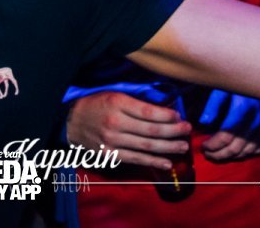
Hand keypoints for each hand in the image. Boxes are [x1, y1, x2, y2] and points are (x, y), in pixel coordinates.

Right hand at [66, 91, 190, 169]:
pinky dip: (153, 162)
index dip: (167, 116)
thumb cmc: (96, 105)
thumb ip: (136, 103)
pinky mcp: (111, 155)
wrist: (72, 122)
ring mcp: (113, 141)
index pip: (148, 112)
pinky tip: (167, 163)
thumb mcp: (114, 95)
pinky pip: (136, 159)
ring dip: (168, 147)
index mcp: (117, 104)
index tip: (179, 116)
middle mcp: (116, 123)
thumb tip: (162, 111)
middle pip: (151, 130)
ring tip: (183, 147)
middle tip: (188, 130)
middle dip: (173, 131)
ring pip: (146, 146)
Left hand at [196, 89, 259, 161]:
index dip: (212, 145)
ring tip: (219, 154)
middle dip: (219, 154)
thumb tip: (203, 123)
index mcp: (243, 109)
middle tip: (208, 154)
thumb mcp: (226, 86)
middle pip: (235, 148)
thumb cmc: (245, 80)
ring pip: (248, 151)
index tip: (203, 146)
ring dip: (231, 156)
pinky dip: (247, 153)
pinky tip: (237, 151)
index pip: (225, 137)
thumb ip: (214, 104)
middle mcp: (257, 121)